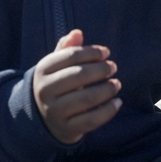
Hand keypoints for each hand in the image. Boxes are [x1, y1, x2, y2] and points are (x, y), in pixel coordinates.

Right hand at [32, 29, 120, 144]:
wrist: (43, 119)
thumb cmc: (56, 85)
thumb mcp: (56, 67)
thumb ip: (67, 49)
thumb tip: (77, 33)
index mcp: (42, 70)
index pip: (70, 56)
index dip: (91, 53)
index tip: (106, 53)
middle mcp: (45, 91)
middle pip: (79, 76)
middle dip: (100, 70)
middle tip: (113, 67)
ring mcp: (54, 112)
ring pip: (86, 99)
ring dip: (106, 90)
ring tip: (117, 84)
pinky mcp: (66, 129)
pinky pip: (91, 120)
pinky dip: (108, 111)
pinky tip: (117, 102)